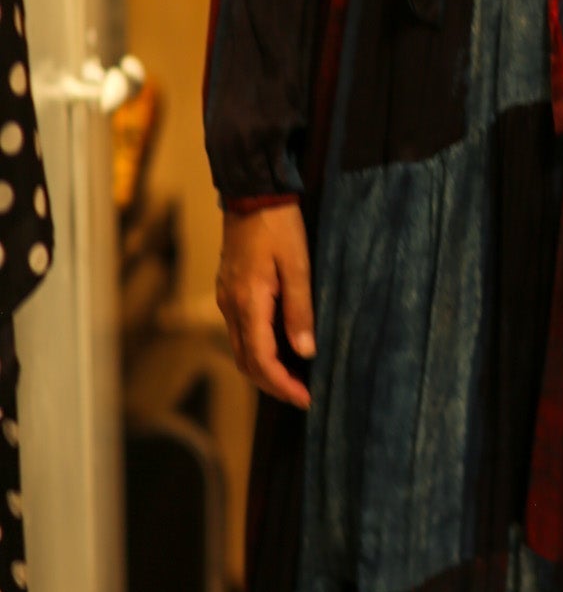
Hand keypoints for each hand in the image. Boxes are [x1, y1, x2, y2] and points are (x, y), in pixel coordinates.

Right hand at [216, 202, 315, 409]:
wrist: (252, 193)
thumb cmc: (279, 225)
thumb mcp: (298, 265)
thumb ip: (300, 310)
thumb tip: (305, 352)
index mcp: (248, 302)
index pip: (261, 360)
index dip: (282, 384)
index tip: (306, 398)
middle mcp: (230, 306)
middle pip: (246, 362)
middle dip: (273, 384)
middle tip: (303, 395)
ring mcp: (226, 299)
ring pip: (241, 349)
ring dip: (265, 369)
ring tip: (296, 378)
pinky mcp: (230, 291)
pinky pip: (242, 332)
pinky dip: (259, 349)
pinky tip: (282, 348)